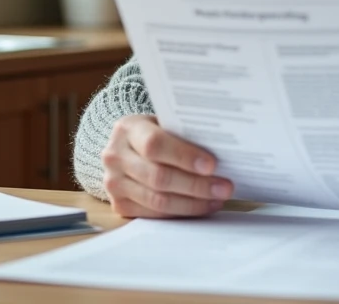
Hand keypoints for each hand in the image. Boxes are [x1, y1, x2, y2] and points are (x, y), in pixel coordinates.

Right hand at [100, 114, 233, 218]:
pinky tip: (201, 206)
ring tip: (217, 199)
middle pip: (158, 177)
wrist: (126, 147)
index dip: (184, 156)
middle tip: (225, 188)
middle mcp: (115, 156)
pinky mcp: (119, 204)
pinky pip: (154, 214)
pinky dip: (181, 213)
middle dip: (196, 185)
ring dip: (192, 203)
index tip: (211, 165)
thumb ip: (184, 133)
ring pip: (157, 200)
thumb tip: (224, 150)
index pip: (155, 144)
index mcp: (128, 128)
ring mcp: (114, 183)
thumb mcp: (163, 123)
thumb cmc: (155, 132)